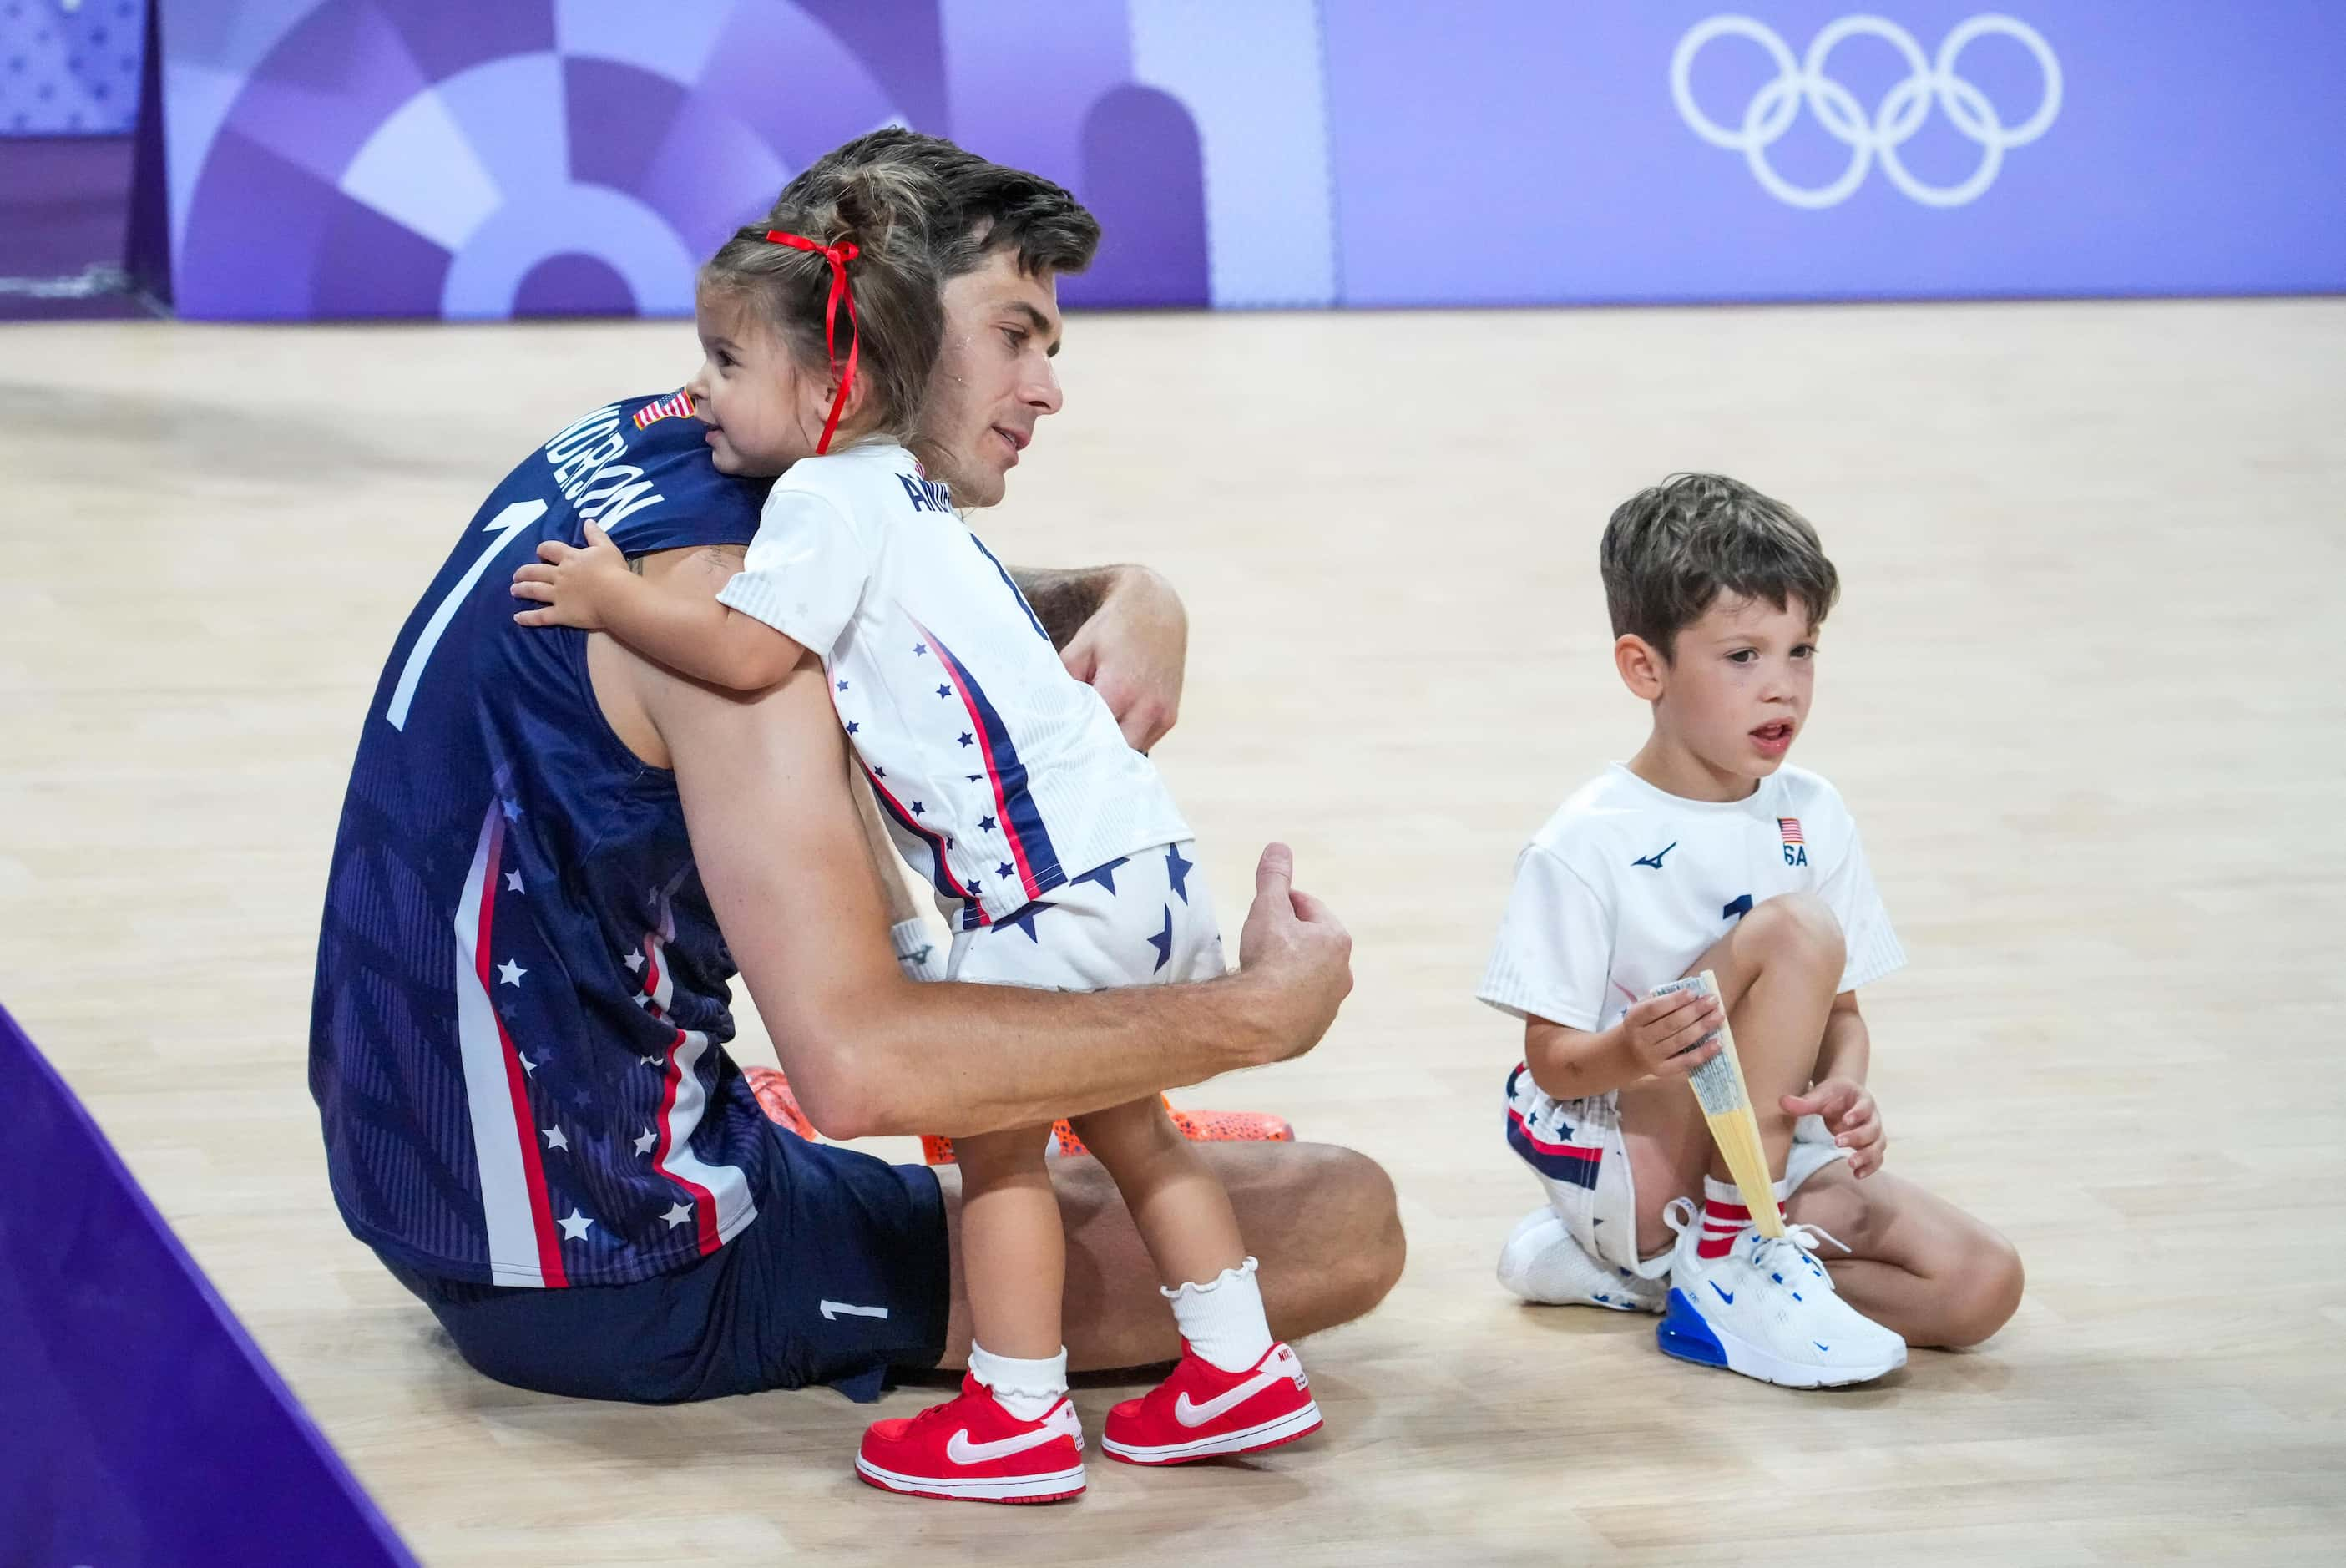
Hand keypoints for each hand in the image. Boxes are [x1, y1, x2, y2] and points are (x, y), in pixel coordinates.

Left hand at [511, 520, 629, 628]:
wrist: (616, 596)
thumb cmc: (614, 571)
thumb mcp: (607, 548)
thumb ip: (596, 535)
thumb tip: (588, 521)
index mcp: (570, 558)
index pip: (550, 549)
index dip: (543, 550)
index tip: (540, 552)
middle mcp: (560, 575)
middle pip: (536, 571)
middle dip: (524, 572)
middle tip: (517, 575)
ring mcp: (558, 595)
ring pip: (534, 590)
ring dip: (522, 590)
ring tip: (514, 590)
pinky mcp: (561, 613)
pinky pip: (541, 616)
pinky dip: (528, 617)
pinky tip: (517, 617)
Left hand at [1060, 566, 1186, 750]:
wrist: (1157, 610)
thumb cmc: (1111, 629)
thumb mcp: (1079, 650)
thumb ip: (1065, 687)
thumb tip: (1053, 719)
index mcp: (1119, 690)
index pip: (1091, 737)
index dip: (1073, 744)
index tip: (1056, 748)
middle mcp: (1147, 707)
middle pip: (1113, 753)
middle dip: (1093, 753)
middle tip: (1072, 749)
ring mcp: (1163, 715)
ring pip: (1130, 752)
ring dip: (1112, 748)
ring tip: (1093, 734)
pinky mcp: (1171, 717)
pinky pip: (1144, 742)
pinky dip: (1127, 738)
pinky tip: (1113, 725)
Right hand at [1233, 842, 1351, 1064]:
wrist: (1258, 1021)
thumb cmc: (1267, 960)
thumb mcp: (1268, 908)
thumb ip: (1274, 877)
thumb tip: (1278, 847)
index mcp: (1336, 940)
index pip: (1309, 909)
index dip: (1284, 903)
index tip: (1266, 907)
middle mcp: (1342, 975)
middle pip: (1312, 945)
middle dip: (1290, 938)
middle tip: (1260, 939)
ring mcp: (1329, 1007)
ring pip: (1308, 980)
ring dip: (1289, 973)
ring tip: (1261, 972)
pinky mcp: (1312, 1033)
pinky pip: (1298, 1010)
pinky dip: (1285, 1003)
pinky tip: (1264, 1001)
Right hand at [1615, 989, 1723, 1079]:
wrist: (1628, 1054)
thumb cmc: (1642, 1025)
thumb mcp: (1641, 1010)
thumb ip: (1661, 1000)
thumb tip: (1692, 992)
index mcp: (1633, 1019)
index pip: (1654, 1009)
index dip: (1674, 1001)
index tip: (1693, 992)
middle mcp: (1640, 1039)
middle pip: (1670, 1024)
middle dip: (1694, 1011)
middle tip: (1713, 1001)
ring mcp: (1651, 1056)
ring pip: (1680, 1041)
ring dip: (1702, 1027)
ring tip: (1719, 1016)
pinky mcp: (1663, 1070)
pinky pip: (1686, 1061)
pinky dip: (1703, 1053)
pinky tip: (1718, 1042)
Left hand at [1783, 1078, 1884, 1177]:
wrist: (1844, 1096)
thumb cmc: (1833, 1095)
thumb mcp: (1820, 1095)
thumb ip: (1804, 1102)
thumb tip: (1782, 1102)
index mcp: (1862, 1100)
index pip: (1865, 1106)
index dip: (1858, 1113)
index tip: (1845, 1120)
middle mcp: (1873, 1117)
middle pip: (1873, 1129)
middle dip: (1857, 1137)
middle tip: (1837, 1142)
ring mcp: (1874, 1132)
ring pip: (1878, 1145)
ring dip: (1867, 1155)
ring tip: (1851, 1163)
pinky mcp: (1871, 1145)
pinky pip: (1877, 1157)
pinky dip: (1870, 1166)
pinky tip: (1857, 1175)